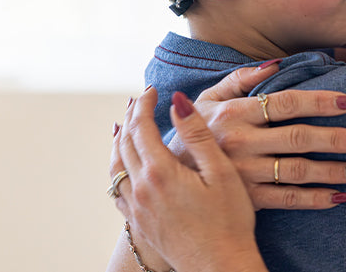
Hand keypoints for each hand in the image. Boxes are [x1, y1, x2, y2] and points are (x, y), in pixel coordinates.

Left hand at [110, 87, 267, 271]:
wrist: (220, 267)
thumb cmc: (229, 221)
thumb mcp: (220, 172)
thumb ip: (197, 134)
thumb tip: (177, 101)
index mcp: (161, 172)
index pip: (142, 127)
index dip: (145, 105)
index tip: (153, 90)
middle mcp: (142, 189)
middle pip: (124, 142)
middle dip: (132, 116)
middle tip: (141, 99)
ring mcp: (137, 208)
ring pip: (116, 165)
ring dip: (120, 139)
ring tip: (126, 124)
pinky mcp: (139, 222)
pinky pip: (117, 188)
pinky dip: (117, 167)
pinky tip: (124, 164)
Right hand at [168, 63, 345, 209]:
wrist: (168, 177)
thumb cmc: (194, 132)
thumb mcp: (208, 98)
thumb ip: (241, 78)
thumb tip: (275, 64)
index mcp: (235, 113)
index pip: (286, 103)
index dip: (320, 101)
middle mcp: (241, 143)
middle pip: (298, 138)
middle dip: (336, 138)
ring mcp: (245, 173)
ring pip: (298, 171)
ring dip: (332, 170)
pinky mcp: (248, 199)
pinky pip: (288, 200)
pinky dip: (317, 199)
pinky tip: (339, 196)